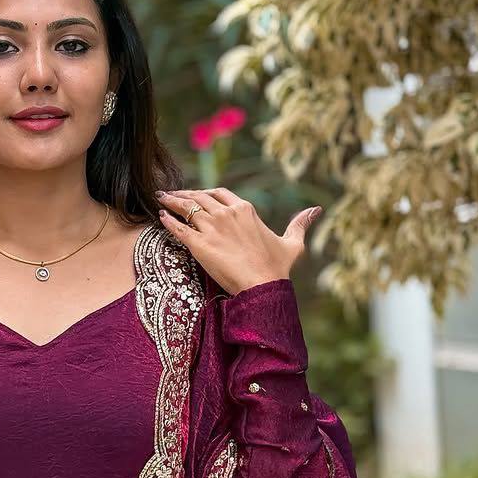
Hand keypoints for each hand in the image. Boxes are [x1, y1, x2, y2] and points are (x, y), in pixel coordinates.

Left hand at [156, 187, 322, 294]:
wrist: (262, 285)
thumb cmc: (277, 267)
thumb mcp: (292, 243)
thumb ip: (300, 224)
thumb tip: (316, 210)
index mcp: (245, 210)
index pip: (219, 193)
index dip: (205, 192)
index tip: (196, 194)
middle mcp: (226, 214)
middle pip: (199, 197)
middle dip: (183, 194)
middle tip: (170, 194)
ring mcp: (212, 227)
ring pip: (186, 208)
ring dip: (172, 201)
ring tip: (160, 198)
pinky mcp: (199, 244)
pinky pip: (178, 227)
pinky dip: (168, 220)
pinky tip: (160, 216)